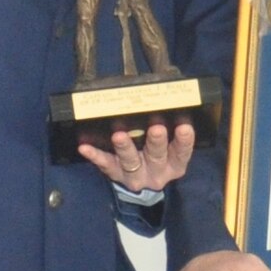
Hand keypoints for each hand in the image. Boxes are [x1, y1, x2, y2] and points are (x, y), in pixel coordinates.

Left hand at [79, 121, 194, 190]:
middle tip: (156, 128)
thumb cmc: (157, 152)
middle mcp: (157, 171)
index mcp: (174, 163)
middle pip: (157, 156)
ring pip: (131, 162)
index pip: (182, 152)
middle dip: (156, 142)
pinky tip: (85, 148)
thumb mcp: (169, 144)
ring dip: (125, 148)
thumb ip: (168, 122)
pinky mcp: (116, 175)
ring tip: (119, 135)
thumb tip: (166, 88)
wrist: (143, 182)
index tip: (184, 127)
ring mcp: (136, 176)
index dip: (185, 141)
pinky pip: (105, 164)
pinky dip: (95, 156)